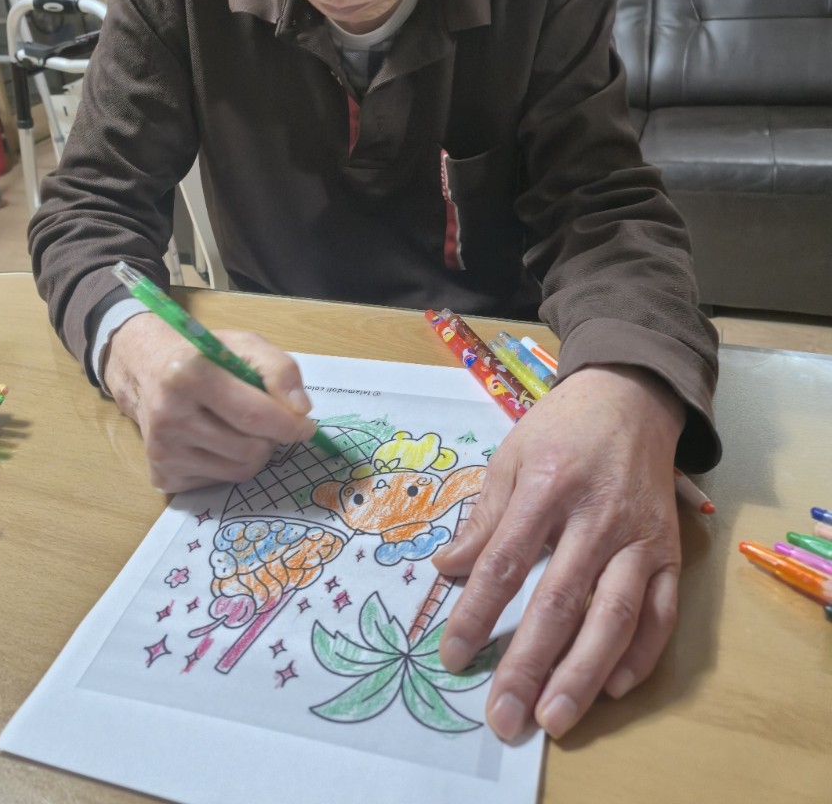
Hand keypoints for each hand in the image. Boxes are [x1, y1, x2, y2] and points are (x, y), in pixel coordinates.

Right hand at [104, 313, 316, 491]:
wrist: (149, 372)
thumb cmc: (206, 358)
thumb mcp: (244, 345)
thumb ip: (280, 369)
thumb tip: (300, 410)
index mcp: (188, 374)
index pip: (253, 415)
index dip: (289, 424)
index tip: (305, 424)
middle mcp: (168, 415)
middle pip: (251, 449)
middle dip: (271, 436)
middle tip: (265, 419)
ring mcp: (162, 451)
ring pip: (240, 471)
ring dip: (254, 451)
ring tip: (238, 427)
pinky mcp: (162, 476)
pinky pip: (220, 483)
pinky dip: (230, 464)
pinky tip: (215, 440)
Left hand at [433, 364, 685, 741]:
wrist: (632, 398)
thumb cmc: (562, 429)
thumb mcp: (511, 456)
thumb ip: (484, 518)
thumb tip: (447, 570)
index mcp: (547, 485)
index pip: (506, 561)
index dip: (478, 612)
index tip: (454, 656)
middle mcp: (597, 515)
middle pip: (560, 599)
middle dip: (530, 663)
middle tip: (505, 716)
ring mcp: (639, 536)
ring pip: (614, 614)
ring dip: (584, 672)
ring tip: (556, 718)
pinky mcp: (670, 551)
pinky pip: (661, 612)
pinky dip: (641, 654)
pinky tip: (614, 686)